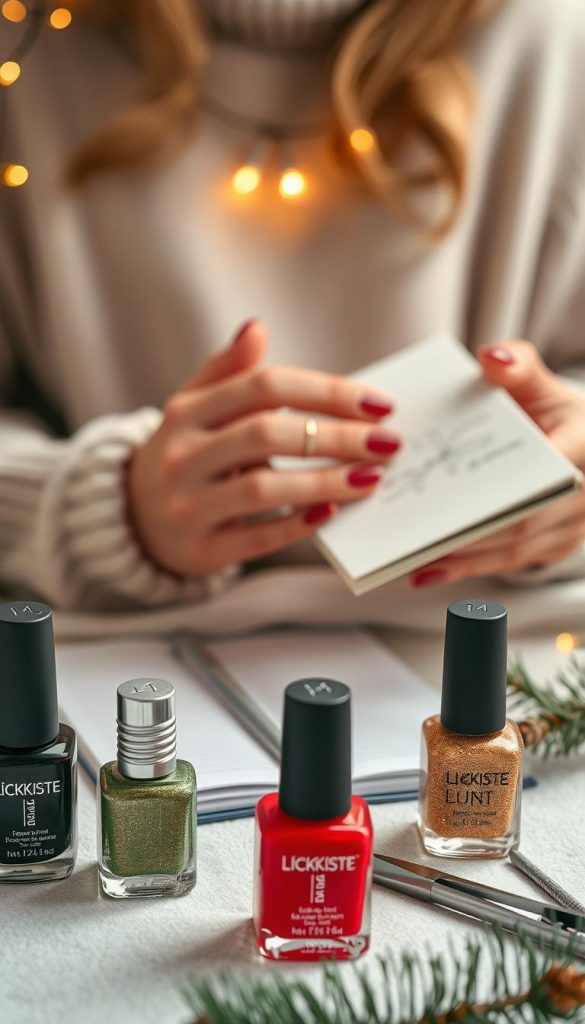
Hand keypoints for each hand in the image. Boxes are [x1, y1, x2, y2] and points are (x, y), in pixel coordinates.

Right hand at [127, 320, 399, 576]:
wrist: (133, 522)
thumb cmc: (184, 455)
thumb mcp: (192, 408)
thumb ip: (226, 371)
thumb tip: (257, 327)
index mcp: (186, 412)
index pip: (264, 387)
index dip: (326, 391)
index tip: (378, 403)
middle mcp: (182, 455)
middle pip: (267, 434)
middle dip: (336, 436)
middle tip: (387, 443)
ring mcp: (187, 505)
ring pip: (263, 489)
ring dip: (324, 482)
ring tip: (371, 478)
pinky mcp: (200, 549)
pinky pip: (256, 538)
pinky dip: (297, 525)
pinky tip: (333, 513)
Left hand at [411, 340, 584, 587]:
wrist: (576, 442)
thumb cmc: (549, 412)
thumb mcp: (537, 383)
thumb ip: (517, 367)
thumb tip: (491, 358)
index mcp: (582, 449)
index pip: (541, 477)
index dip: (499, 495)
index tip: (456, 500)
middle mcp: (582, 497)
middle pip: (521, 523)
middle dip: (468, 533)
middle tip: (417, 536)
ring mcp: (570, 528)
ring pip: (513, 550)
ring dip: (462, 558)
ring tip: (412, 558)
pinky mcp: (553, 548)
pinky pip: (510, 564)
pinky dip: (468, 568)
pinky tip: (427, 570)